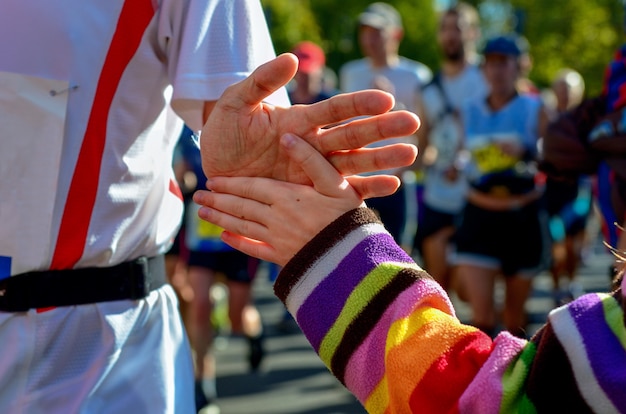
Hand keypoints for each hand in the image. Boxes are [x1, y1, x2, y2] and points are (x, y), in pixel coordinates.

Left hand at [193, 133, 365, 265]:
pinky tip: (224, 238)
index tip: (211, 181)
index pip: (251, 187)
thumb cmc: (348, 216)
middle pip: (240, 207)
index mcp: (287, 196)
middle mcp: (275, 218)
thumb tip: (286, 135)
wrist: (353, 258)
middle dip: (217, 201)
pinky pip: (254, 249)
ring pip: (241, 227)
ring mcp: (276, 240)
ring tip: (202, 214)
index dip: (230, 184)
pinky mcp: (282, 258)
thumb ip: (310, 159)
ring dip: (220, 219)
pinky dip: (238, 243)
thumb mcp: (335, 182)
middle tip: (197, 197)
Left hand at [200, 53, 418, 198]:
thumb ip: (261, 81)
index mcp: (300, 121)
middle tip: (412, 122)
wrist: (215, 170)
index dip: (359, 104)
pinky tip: (391, 186)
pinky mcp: (309, 193)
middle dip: (383, 129)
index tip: (385, 100)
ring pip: (354, 163)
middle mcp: (313, 144)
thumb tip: (292, 59)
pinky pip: (340, 193)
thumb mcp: (236, 104)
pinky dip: (366, 189)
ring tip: (411, 154)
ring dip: (382, 159)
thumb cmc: (225, 134)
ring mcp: (313, 170)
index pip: (335, 109)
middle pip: (353, 135)